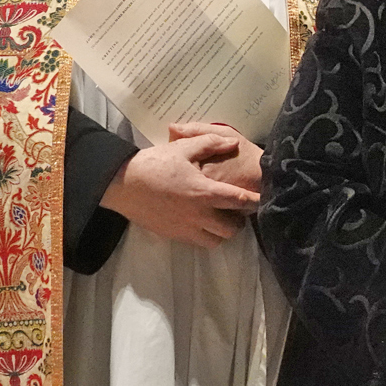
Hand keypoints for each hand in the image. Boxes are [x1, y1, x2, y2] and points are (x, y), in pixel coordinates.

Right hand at [99, 131, 259, 247]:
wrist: (122, 184)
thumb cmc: (154, 163)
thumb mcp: (183, 148)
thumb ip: (211, 143)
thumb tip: (234, 143)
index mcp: (203, 192)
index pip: (238, 201)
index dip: (254, 201)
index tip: (263, 199)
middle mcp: (197, 215)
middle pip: (231, 229)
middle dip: (238, 220)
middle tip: (236, 209)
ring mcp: (185, 228)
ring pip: (216, 240)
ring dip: (222, 231)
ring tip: (219, 217)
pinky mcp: (173, 235)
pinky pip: (198, 242)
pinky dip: (205, 235)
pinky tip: (201, 221)